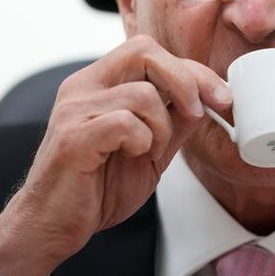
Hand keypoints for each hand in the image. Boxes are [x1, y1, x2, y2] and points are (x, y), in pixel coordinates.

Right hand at [0, 35, 230, 275]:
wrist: (53, 226)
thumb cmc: (96, 187)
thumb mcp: (148, 148)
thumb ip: (172, 120)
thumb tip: (207, 99)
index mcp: (99, 83)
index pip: (151, 51)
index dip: (193, 71)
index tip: (222, 97)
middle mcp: (83, 86)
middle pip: (143, 49)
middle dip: (185, 81)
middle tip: (197, 114)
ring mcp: (75, 109)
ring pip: (142, 93)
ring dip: (161, 126)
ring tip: (148, 150)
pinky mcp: (73, 137)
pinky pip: (125, 122)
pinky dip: (141, 141)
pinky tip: (131, 156)